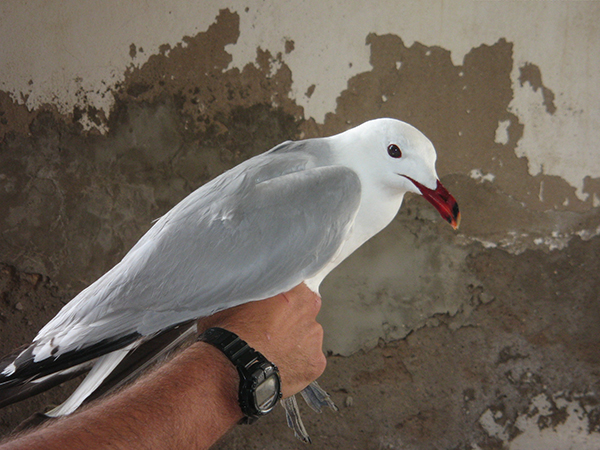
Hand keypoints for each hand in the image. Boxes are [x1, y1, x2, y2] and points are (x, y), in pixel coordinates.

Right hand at [197, 284, 325, 397]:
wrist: (231, 370)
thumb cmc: (230, 334)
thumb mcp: (236, 299)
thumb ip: (256, 292)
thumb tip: (253, 289)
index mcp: (294, 292)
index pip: (297, 287)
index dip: (284, 298)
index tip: (275, 306)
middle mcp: (308, 313)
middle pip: (304, 312)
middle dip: (290, 319)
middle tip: (269, 330)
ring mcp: (314, 340)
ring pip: (307, 337)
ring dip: (294, 342)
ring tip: (270, 351)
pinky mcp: (314, 364)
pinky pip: (308, 361)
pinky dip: (296, 363)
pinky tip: (277, 365)